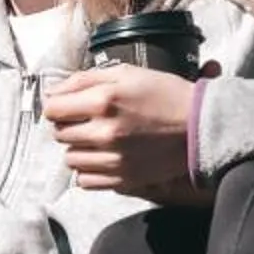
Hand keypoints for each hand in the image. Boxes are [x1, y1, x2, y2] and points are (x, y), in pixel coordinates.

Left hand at [44, 66, 208, 199]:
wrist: (200, 126)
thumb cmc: (166, 95)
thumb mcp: (127, 73)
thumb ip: (85, 79)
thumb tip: (54, 92)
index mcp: (103, 101)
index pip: (53, 109)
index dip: (58, 104)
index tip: (68, 104)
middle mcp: (104, 132)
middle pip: (60, 134)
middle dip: (70, 124)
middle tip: (89, 119)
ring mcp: (113, 160)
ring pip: (71, 159)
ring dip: (79, 148)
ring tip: (99, 139)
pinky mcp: (123, 179)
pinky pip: (85, 181)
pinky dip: (89, 170)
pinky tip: (104, 158)